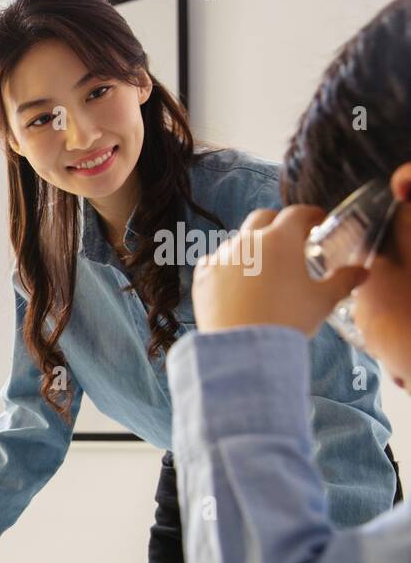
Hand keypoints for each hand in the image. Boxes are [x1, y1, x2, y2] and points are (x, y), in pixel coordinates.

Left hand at [192, 206, 367, 336]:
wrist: (244, 349)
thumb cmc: (287, 322)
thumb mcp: (323, 300)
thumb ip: (343, 281)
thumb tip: (361, 273)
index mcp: (280, 240)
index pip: (297, 214)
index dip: (310, 215)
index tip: (316, 221)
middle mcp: (247, 242)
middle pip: (262, 218)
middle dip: (277, 224)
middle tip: (289, 240)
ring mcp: (221, 258)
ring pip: (237, 241)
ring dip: (250, 248)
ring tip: (262, 268)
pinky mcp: (202, 277)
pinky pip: (213, 262)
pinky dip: (225, 266)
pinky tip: (234, 281)